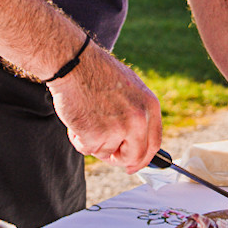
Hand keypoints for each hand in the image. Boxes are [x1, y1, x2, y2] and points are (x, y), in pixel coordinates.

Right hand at [46, 42, 161, 170]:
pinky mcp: (96, 135)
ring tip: (86, 117)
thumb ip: (137, 114)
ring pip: (106, 153)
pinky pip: (87, 149)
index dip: (142, 159)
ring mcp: (118, 128)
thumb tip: (136, 142)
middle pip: (134, 156)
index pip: (154, 143)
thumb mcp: (129, 88)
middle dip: (119, 159)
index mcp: (149, 106)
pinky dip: (79, 139)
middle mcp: (138, 119)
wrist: (74, 63)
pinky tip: (77, 119)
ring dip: (93, 142)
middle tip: (106, 153)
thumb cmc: (96, 72)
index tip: (132, 165)